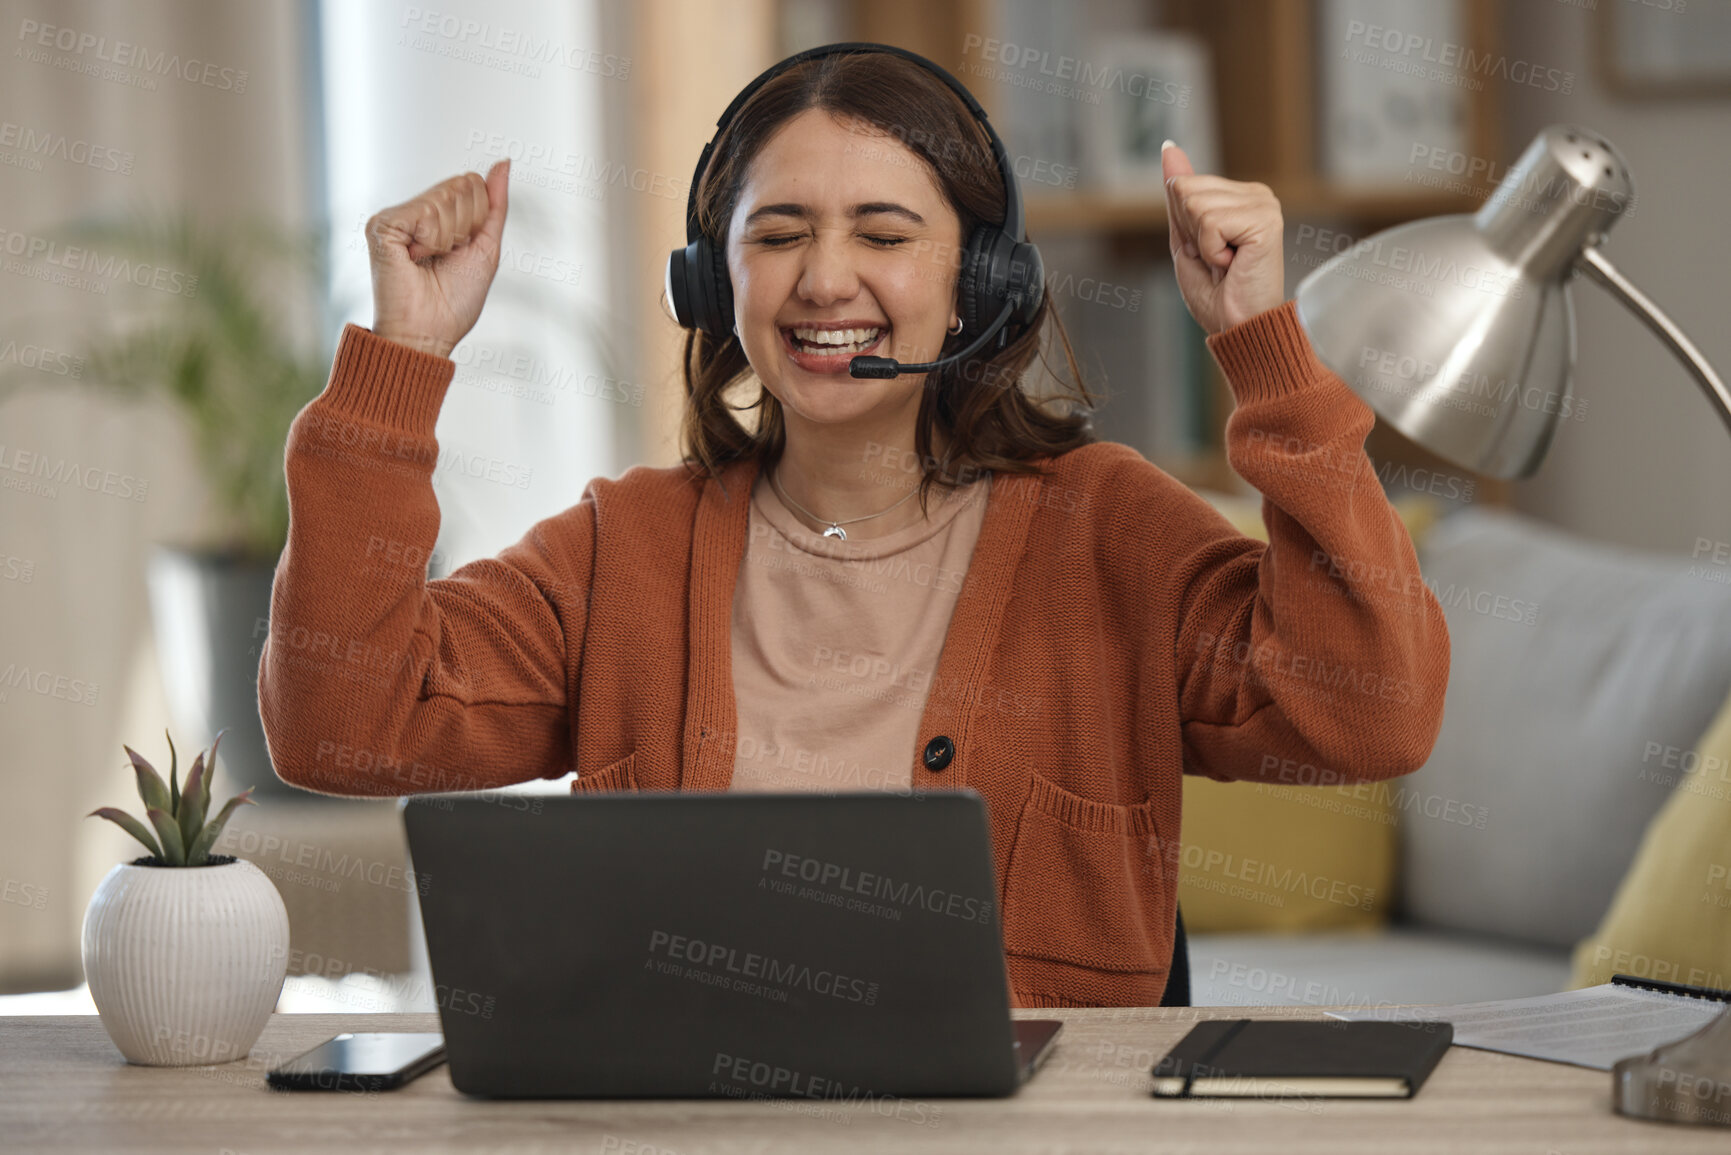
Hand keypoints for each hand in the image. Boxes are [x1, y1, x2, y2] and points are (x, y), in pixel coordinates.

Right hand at [366, 159, 509, 358]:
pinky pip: (426, 212)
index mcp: (435, 215)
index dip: (478, 219)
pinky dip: (432, 240)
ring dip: (449, 237)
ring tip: (429, 260)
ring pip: (446, 197)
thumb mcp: (486, 247)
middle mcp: (413, 210)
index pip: (472, 184)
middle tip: (444, 257)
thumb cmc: (454, 300)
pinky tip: (414, 258)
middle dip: (467, 226)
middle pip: (462, 184)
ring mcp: (395, 216)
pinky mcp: (382, 224)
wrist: (429, 333)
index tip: (460, 250)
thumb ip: (495, 205)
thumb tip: (503, 162)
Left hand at [1161, 142, 1284, 335]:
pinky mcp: (1266, 220)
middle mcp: (1256, 194)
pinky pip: (1210, 222)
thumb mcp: (1186, 238)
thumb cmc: (1216, 294)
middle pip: (1186, 190)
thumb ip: (1179, 195)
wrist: (1238, 327)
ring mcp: (1264, 204)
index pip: (1183, 185)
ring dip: (1202, 245)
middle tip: (1217, 260)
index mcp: (1240, 196)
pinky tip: (1234, 264)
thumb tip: (1169, 147)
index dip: (1182, 226)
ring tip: (1227, 263)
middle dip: (1190, 233)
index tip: (1208, 252)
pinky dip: (1212, 251)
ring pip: (1196, 204)